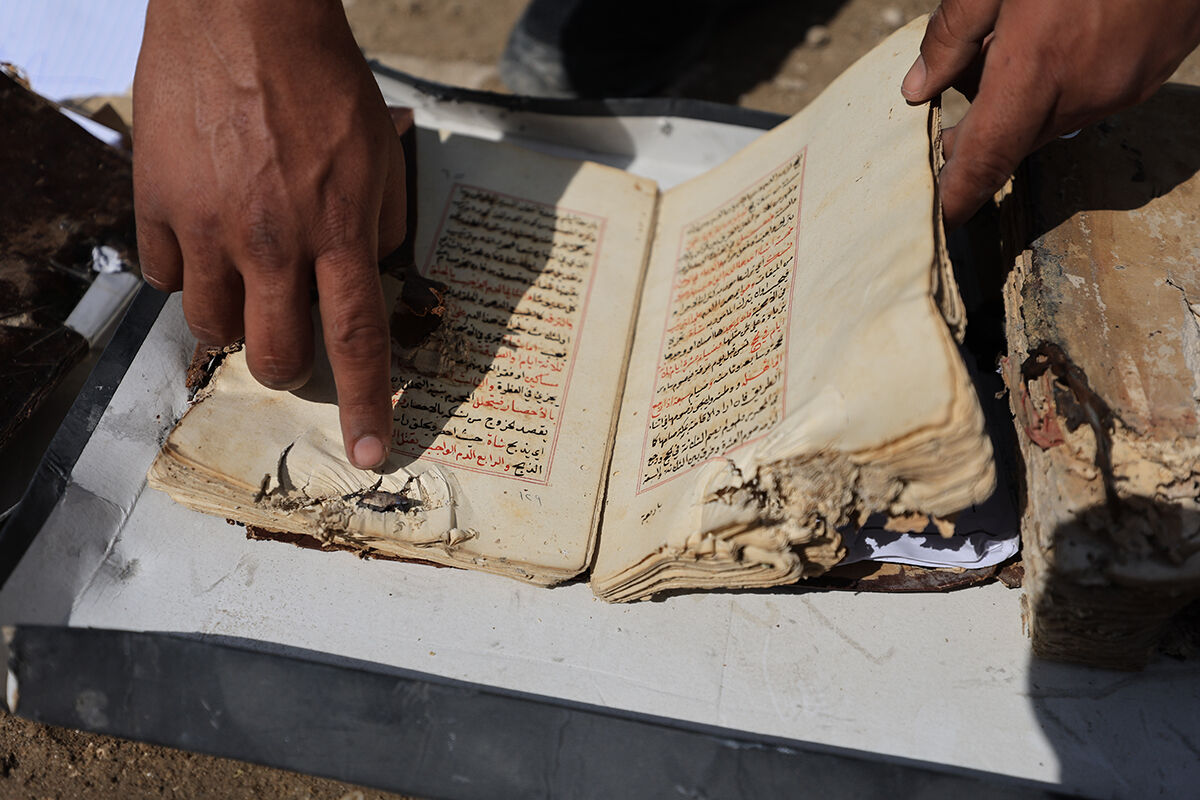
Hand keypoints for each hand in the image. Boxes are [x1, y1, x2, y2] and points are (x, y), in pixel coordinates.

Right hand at [133, 0, 404, 468]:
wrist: (243, 14)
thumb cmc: (323, 81)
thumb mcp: (381, 155)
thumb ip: (380, 227)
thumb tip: (375, 276)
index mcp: (339, 231)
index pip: (358, 342)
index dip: (366, 407)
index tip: (371, 454)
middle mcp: (274, 241)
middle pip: (276, 355)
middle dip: (288, 366)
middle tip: (291, 340)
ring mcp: (209, 225)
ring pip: (213, 329)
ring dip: (235, 323)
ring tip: (246, 283)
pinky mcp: (157, 203)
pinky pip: (168, 276)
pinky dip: (189, 274)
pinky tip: (204, 239)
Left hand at [901, 0, 1199, 228]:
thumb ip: (952, 33)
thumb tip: (919, 88)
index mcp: (1035, 72)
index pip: (984, 162)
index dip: (956, 200)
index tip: (937, 225)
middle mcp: (1082, 94)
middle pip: (1014, 141)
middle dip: (980, 136)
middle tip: (948, 121)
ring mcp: (1123, 87)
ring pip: (1052, 121)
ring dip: (1023, 105)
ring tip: (1009, 52)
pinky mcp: (1150, 74)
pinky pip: (1090, 98)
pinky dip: (1062, 86)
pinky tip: (1059, 39)